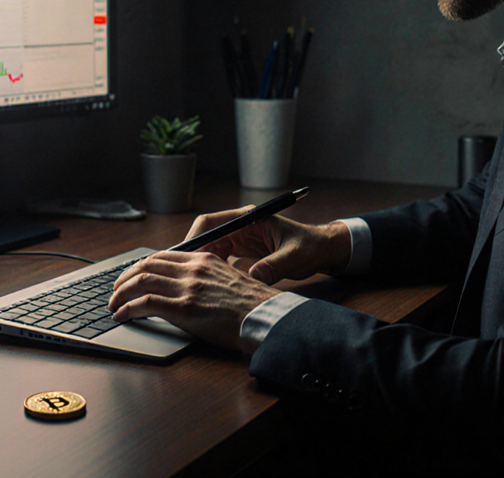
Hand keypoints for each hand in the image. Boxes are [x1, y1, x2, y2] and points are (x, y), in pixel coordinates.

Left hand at [107, 250, 279, 350]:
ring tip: (113, 304)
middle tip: (115, 290)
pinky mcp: (184, 308)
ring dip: (120, 293)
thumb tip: (190, 286)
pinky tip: (121, 316)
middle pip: (146, 265)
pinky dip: (127, 308)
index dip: (141, 266)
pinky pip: (145, 303)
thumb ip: (208, 277)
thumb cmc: (253, 306)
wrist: (267, 318)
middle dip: (124, 278)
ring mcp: (188, 288)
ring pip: (141, 281)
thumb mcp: (231, 279)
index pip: (162, 256)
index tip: (132, 276)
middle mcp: (193, 269)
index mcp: (205, 259)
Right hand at [184, 206, 352, 284]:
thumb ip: (274, 265)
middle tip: (181, 275)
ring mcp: (240, 237)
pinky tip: (208, 285)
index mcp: (249, 218)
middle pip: (205, 236)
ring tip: (190, 283)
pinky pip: (218, 258)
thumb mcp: (294, 257)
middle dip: (192, 254)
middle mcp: (241, 225)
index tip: (185, 257)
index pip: (211, 222)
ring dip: (199, 264)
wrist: (322, 250)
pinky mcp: (242, 250)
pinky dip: (210, 270)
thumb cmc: (310, 247)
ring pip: (209, 248)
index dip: (195, 239)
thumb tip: (254, 276)